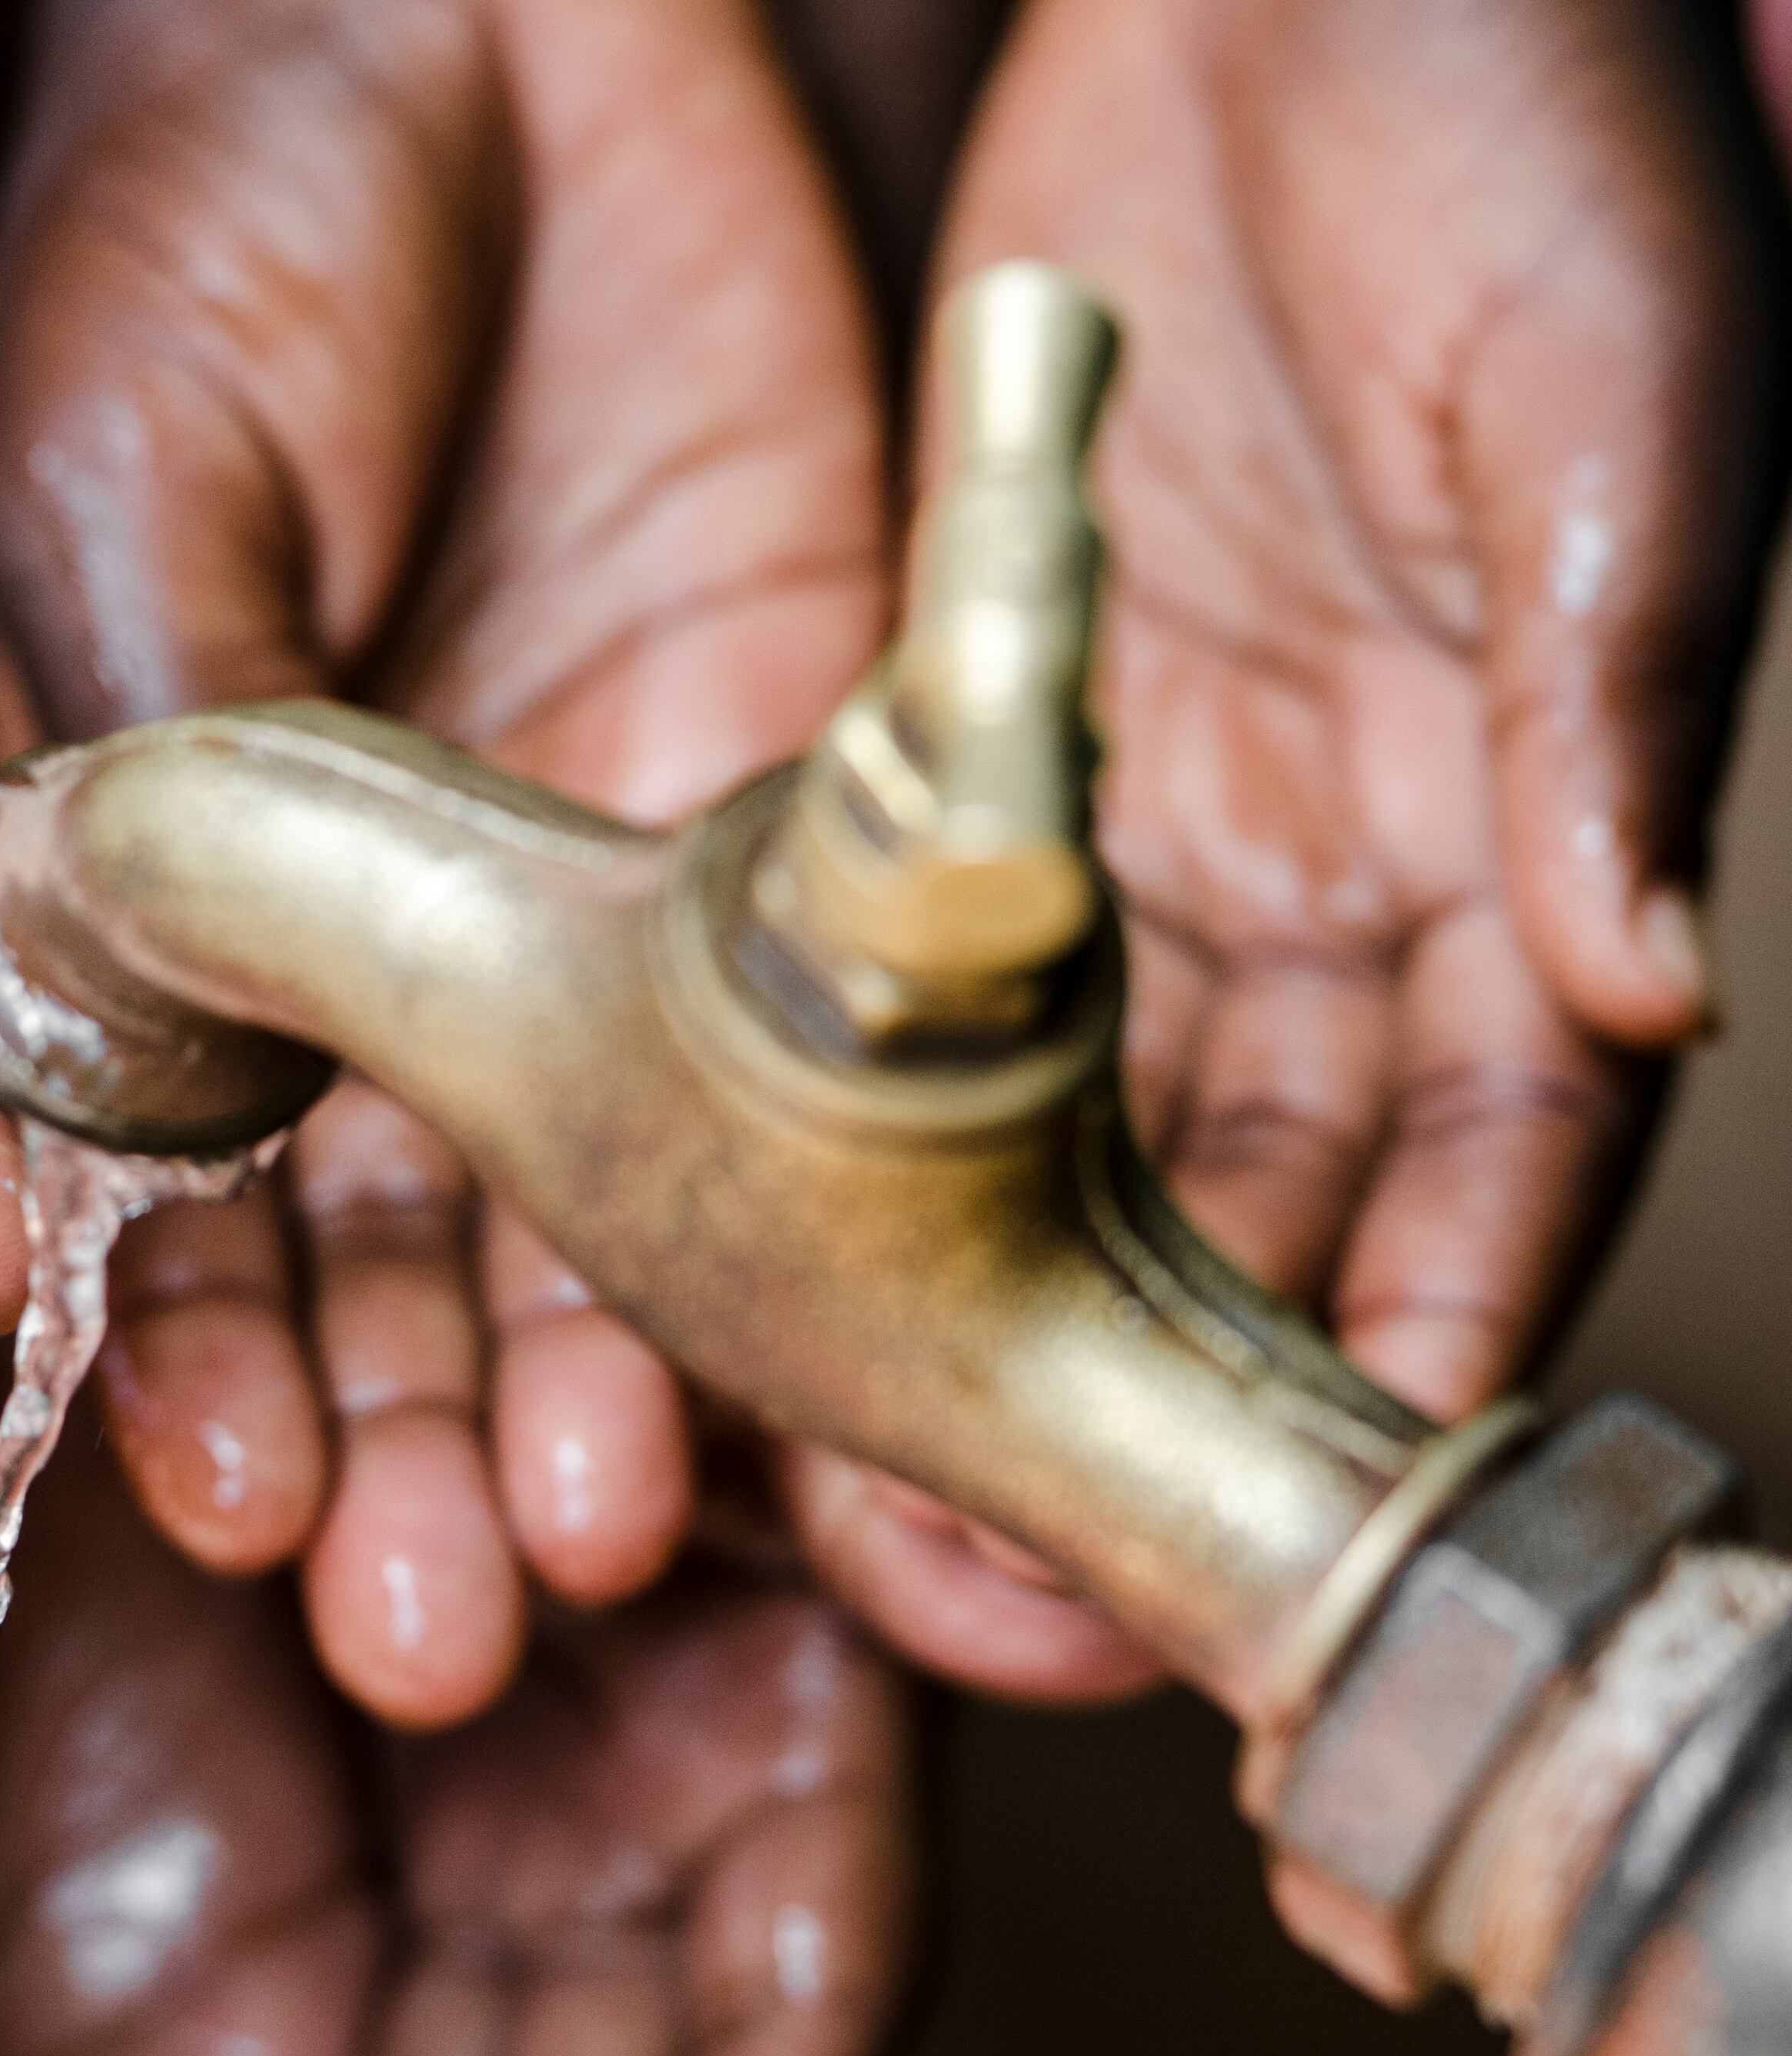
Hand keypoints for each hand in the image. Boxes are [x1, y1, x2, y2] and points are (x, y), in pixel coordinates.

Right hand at [0, 0, 888, 1725]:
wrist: (485, 12)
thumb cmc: (216, 209)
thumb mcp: (127, 479)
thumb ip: (149, 757)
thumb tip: (131, 1046)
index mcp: (154, 885)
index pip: (157, 1176)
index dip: (181, 1351)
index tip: (211, 1511)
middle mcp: (359, 938)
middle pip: (376, 1252)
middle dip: (392, 1448)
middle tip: (421, 1629)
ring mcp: (563, 893)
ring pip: (570, 1210)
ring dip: (569, 1403)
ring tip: (579, 1569)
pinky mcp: (754, 813)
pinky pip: (768, 1070)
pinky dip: (769, 1237)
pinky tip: (763, 1401)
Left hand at [800, 0, 1782, 1689]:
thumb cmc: (1532, 128)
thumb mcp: (1616, 404)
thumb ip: (1612, 701)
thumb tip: (1637, 985)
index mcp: (1524, 825)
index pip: (1483, 1160)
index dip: (1392, 1346)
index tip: (1279, 1515)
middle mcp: (1344, 867)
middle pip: (1251, 1192)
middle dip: (1140, 1383)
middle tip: (993, 1577)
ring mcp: (1167, 815)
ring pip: (1076, 1126)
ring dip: (974, 1298)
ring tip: (841, 1473)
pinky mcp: (999, 730)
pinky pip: (926, 958)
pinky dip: (857, 1103)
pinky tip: (751, 1232)